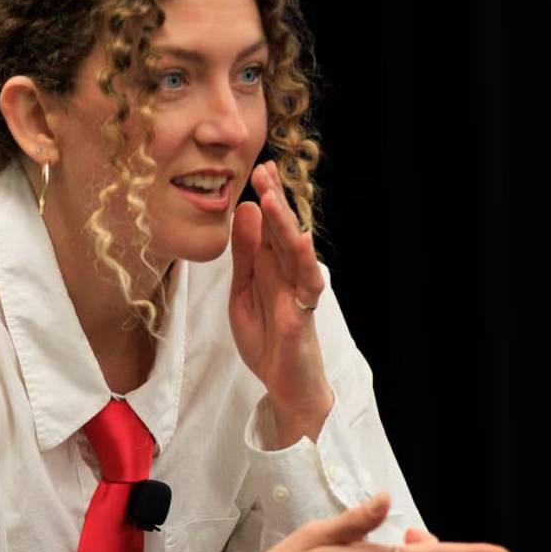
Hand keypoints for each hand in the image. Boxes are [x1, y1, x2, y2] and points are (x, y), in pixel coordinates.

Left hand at [228, 160, 331, 416]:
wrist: (285, 383)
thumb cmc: (266, 337)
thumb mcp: (243, 290)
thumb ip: (244, 254)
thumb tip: (244, 210)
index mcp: (271, 266)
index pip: (267, 225)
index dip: (263, 198)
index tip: (257, 168)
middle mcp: (287, 273)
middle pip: (281, 231)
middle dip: (273, 200)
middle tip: (263, 169)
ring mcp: (297, 291)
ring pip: (294, 251)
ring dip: (283, 224)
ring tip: (271, 197)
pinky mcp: (302, 313)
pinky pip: (307, 284)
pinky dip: (304, 262)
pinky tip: (300, 241)